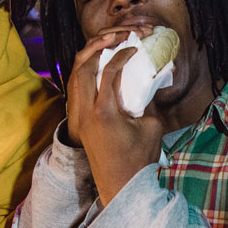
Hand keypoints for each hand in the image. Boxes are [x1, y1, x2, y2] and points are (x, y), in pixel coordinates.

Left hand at [66, 30, 163, 204]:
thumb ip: (147, 101)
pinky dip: (86, 76)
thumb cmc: (139, 160)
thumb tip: (149, 80)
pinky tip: (98, 70)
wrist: (121, 188)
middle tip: (113, 39)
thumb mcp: (151, 127)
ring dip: (88, 60)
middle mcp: (87, 112)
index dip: (122, 55)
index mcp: (105, 112)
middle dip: (98, 48)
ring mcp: (80, 118)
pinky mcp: (80, 123)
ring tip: (104, 49)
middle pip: (84, 68)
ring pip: (76, 78)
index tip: (134, 48)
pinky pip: (77, 91)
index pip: (109, 72)